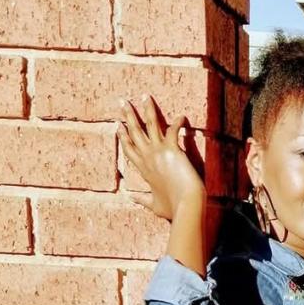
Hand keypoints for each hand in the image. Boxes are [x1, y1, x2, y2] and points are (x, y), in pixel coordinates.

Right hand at [117, 96, 204, 220]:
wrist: (184, 205)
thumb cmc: (172, 208)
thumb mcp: (153, 205)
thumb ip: (142, 199)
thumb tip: (130, 198)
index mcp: (143, 169)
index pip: (129, 149)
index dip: (123, 137)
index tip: (118, 125)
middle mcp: (147, 158)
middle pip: (134, 132)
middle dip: (128, 115)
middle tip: (123, 101)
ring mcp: (158, 152)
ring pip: (149, 125)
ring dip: (147, 109)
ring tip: (145, 96)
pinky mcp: (172, 150)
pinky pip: (172, 130)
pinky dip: (177, 122)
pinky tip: (182, 116)